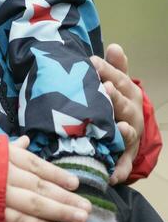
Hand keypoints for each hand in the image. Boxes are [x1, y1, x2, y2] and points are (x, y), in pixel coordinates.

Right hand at [5, 136, 90, 221]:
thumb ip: (8, 148)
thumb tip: (26, 140)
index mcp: (6, 156)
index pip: (36, 165)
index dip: (57, 175)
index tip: (76, 184)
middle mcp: (6, 173)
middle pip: (41, 185)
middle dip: (66, 197)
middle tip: (88, 207)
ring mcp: (0, 194)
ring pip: (35, 203)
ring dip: (60, 212)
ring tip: (80, 218)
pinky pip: (18, 220)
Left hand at [90, 43, 142, 185]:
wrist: (126, 128)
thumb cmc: (114, 100)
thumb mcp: (115, 81)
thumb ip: (114, 66)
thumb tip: (115, 46)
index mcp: (127, 92)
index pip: (116, 78)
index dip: (105, 70)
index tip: (92, 62)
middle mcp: (130, 113)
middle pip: (123, 104)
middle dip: (114, 97)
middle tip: (104, 89)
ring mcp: (129, 136)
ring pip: (127, 134)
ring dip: (123, 132)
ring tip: (120, 129)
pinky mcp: (125, 157)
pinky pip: (124, 165)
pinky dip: (119, 171)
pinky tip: (112, 176)